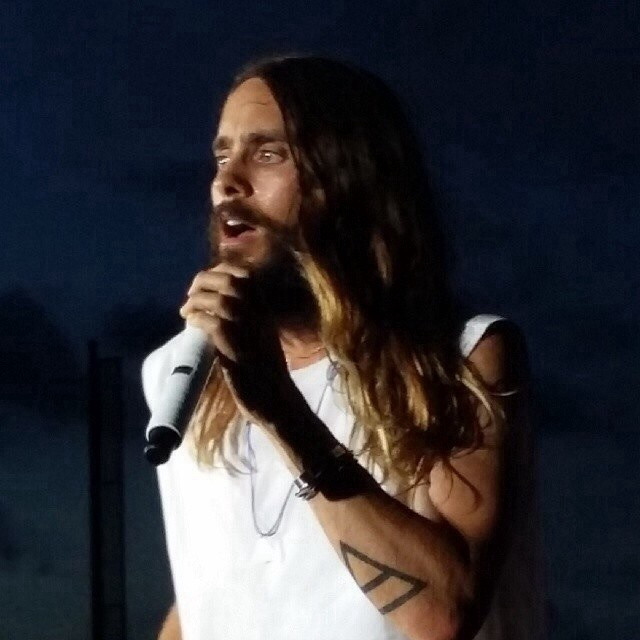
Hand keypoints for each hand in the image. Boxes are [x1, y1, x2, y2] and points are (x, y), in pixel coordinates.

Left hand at [179, 263, 293, 425]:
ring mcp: (248, 329)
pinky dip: (197, 318)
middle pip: (229, 281)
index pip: (244, 274)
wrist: (276, 399)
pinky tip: (191, 324)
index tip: (205, 282)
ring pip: (218, 299)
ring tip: (186, 311)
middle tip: (190, 293)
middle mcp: (259, 315)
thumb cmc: (265, 371)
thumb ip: (246, 318)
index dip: (220, 271)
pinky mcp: (235, 346)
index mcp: (265, 309)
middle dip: (203, 281)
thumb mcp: (261, 335)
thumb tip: (216, 307)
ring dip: (196, 301)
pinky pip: (211, 322)